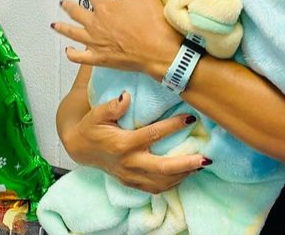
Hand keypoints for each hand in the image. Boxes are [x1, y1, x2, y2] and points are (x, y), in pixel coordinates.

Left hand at [53, 0, 182, 80]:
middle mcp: (96, 24)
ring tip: (54, 25)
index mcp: (105, 7)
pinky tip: (69, 51)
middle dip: (70, 6)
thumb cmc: (154, 23)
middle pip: (77, 12)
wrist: (159, 52)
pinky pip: (80, 57)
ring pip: (74, 33)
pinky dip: (73, 54)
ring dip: (63, 28)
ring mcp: (96, 43)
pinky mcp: (100, 59)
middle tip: (63, 2)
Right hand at [64, 91, 206, 193]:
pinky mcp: (131, 182)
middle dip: (186, 164)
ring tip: (201, 164)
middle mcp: (128, 163)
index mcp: (122, 144)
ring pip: (161, 182)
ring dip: (183, 175)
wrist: (79, 148)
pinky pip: (155, 188)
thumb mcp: (96, 113)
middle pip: (162, 168)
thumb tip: (126, 96)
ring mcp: (130, 176)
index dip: (173, 126)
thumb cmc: (91, 126)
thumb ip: (111, 106)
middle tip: (205, 157)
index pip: (152, 135)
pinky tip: (185, 174)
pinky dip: (172, 183)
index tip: (190, 118)